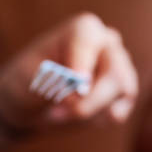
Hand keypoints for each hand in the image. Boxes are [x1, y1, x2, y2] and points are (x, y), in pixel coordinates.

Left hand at [0, 13, 137, 133]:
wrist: (31, 102)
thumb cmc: (28, 81)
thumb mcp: (28, 78)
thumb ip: (53, 80)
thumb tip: (80, 90)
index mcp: (83, 30)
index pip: (89, 39)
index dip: (81, 62)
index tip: (74, 83)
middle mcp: (108, 44)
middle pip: (114, 72)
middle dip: (86, 101)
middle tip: (55, 114)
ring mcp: (120, 68)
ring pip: (122, 92)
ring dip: (88, 112)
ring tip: (58, 115)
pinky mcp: (122, 95)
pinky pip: (118, 112)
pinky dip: (95, 121)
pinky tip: (75, 119)